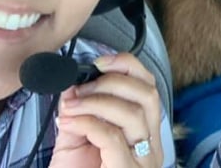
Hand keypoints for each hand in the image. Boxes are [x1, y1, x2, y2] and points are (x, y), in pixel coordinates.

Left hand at [49, 53, 164, 167]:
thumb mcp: (76, 140)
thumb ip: (79, 111)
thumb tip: (73, 85)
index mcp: (145, 134)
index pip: (150, 87)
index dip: (128, 66)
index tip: (100, 62)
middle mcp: (152, 147)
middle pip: (147, 95)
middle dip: (111, 83)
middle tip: (81, 91)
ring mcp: (142, 162)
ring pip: (133, 113)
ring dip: (95, 102)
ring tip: (70, 108)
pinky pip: (113, 137)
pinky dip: (88, 121)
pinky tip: (69, 122)